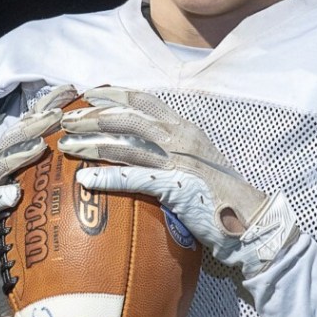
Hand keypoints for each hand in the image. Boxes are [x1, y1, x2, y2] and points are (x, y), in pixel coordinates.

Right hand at [0, 85, 76, 316]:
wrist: (12, 290)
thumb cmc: (46, 247)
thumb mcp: (68, 212)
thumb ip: (84, 184)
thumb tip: (127, 162)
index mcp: (25, 168)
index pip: (35, 128)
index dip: (49, 105)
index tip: (71, 89)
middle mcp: (3, 178)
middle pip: (13, 139)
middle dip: (32, 122)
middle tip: (55, 115)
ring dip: (14, 153)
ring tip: (35, 147)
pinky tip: (13, 194)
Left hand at [58, 86, 298, 276]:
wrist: (250, 221)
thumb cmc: (222, 195)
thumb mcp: (199, 160)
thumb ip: (174, 148)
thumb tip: (144, 145)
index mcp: (186, 128)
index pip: (143, 100)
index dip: (113, 94)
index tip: (89, 94)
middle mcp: (181, 138)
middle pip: (127, 118)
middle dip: (93, 116)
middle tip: (67, 120)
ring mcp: (178, 161)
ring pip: (125, 145)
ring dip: (91, 145)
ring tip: (66, 146)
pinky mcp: (175, 187)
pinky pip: (133, 179)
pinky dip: (106, 179)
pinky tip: (85, 181)